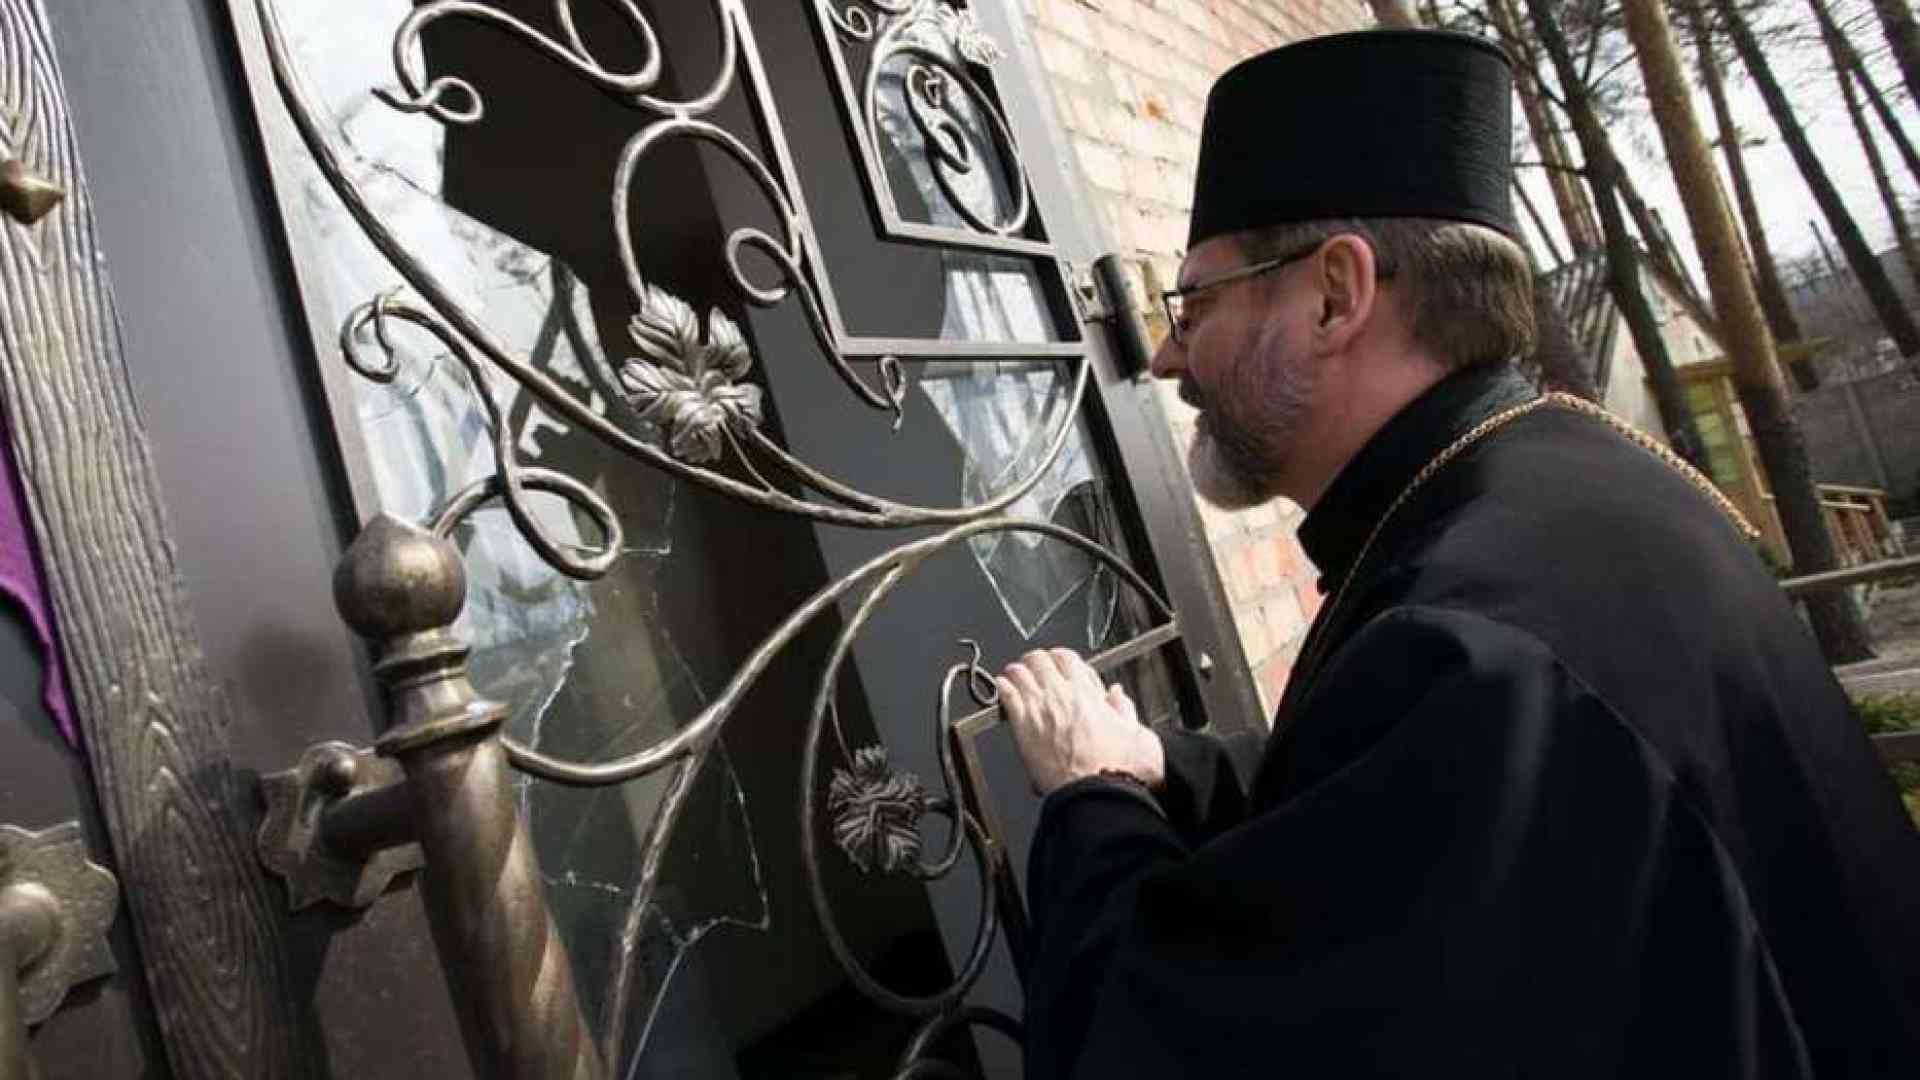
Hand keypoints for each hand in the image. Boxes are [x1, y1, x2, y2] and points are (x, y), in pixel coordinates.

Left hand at [995, 648, 1164, 795]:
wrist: (1098, 795)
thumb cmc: (1120, 770)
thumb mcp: (1137, 734)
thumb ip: (1125, 709)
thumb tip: (1117, 695)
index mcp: (1087, 693)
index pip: (1067, 658)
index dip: (1062, 660)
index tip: (1062, 669)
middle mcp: (1061, 695)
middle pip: (1039, 659)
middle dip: (1036, 662)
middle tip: (1036, 670)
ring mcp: (1039, 709)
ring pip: (1019, 672)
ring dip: (1017, 673)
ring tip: (1017, 677)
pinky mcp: (1022, 729)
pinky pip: (1005, 695)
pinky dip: (1002, 688)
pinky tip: (1002, 690)